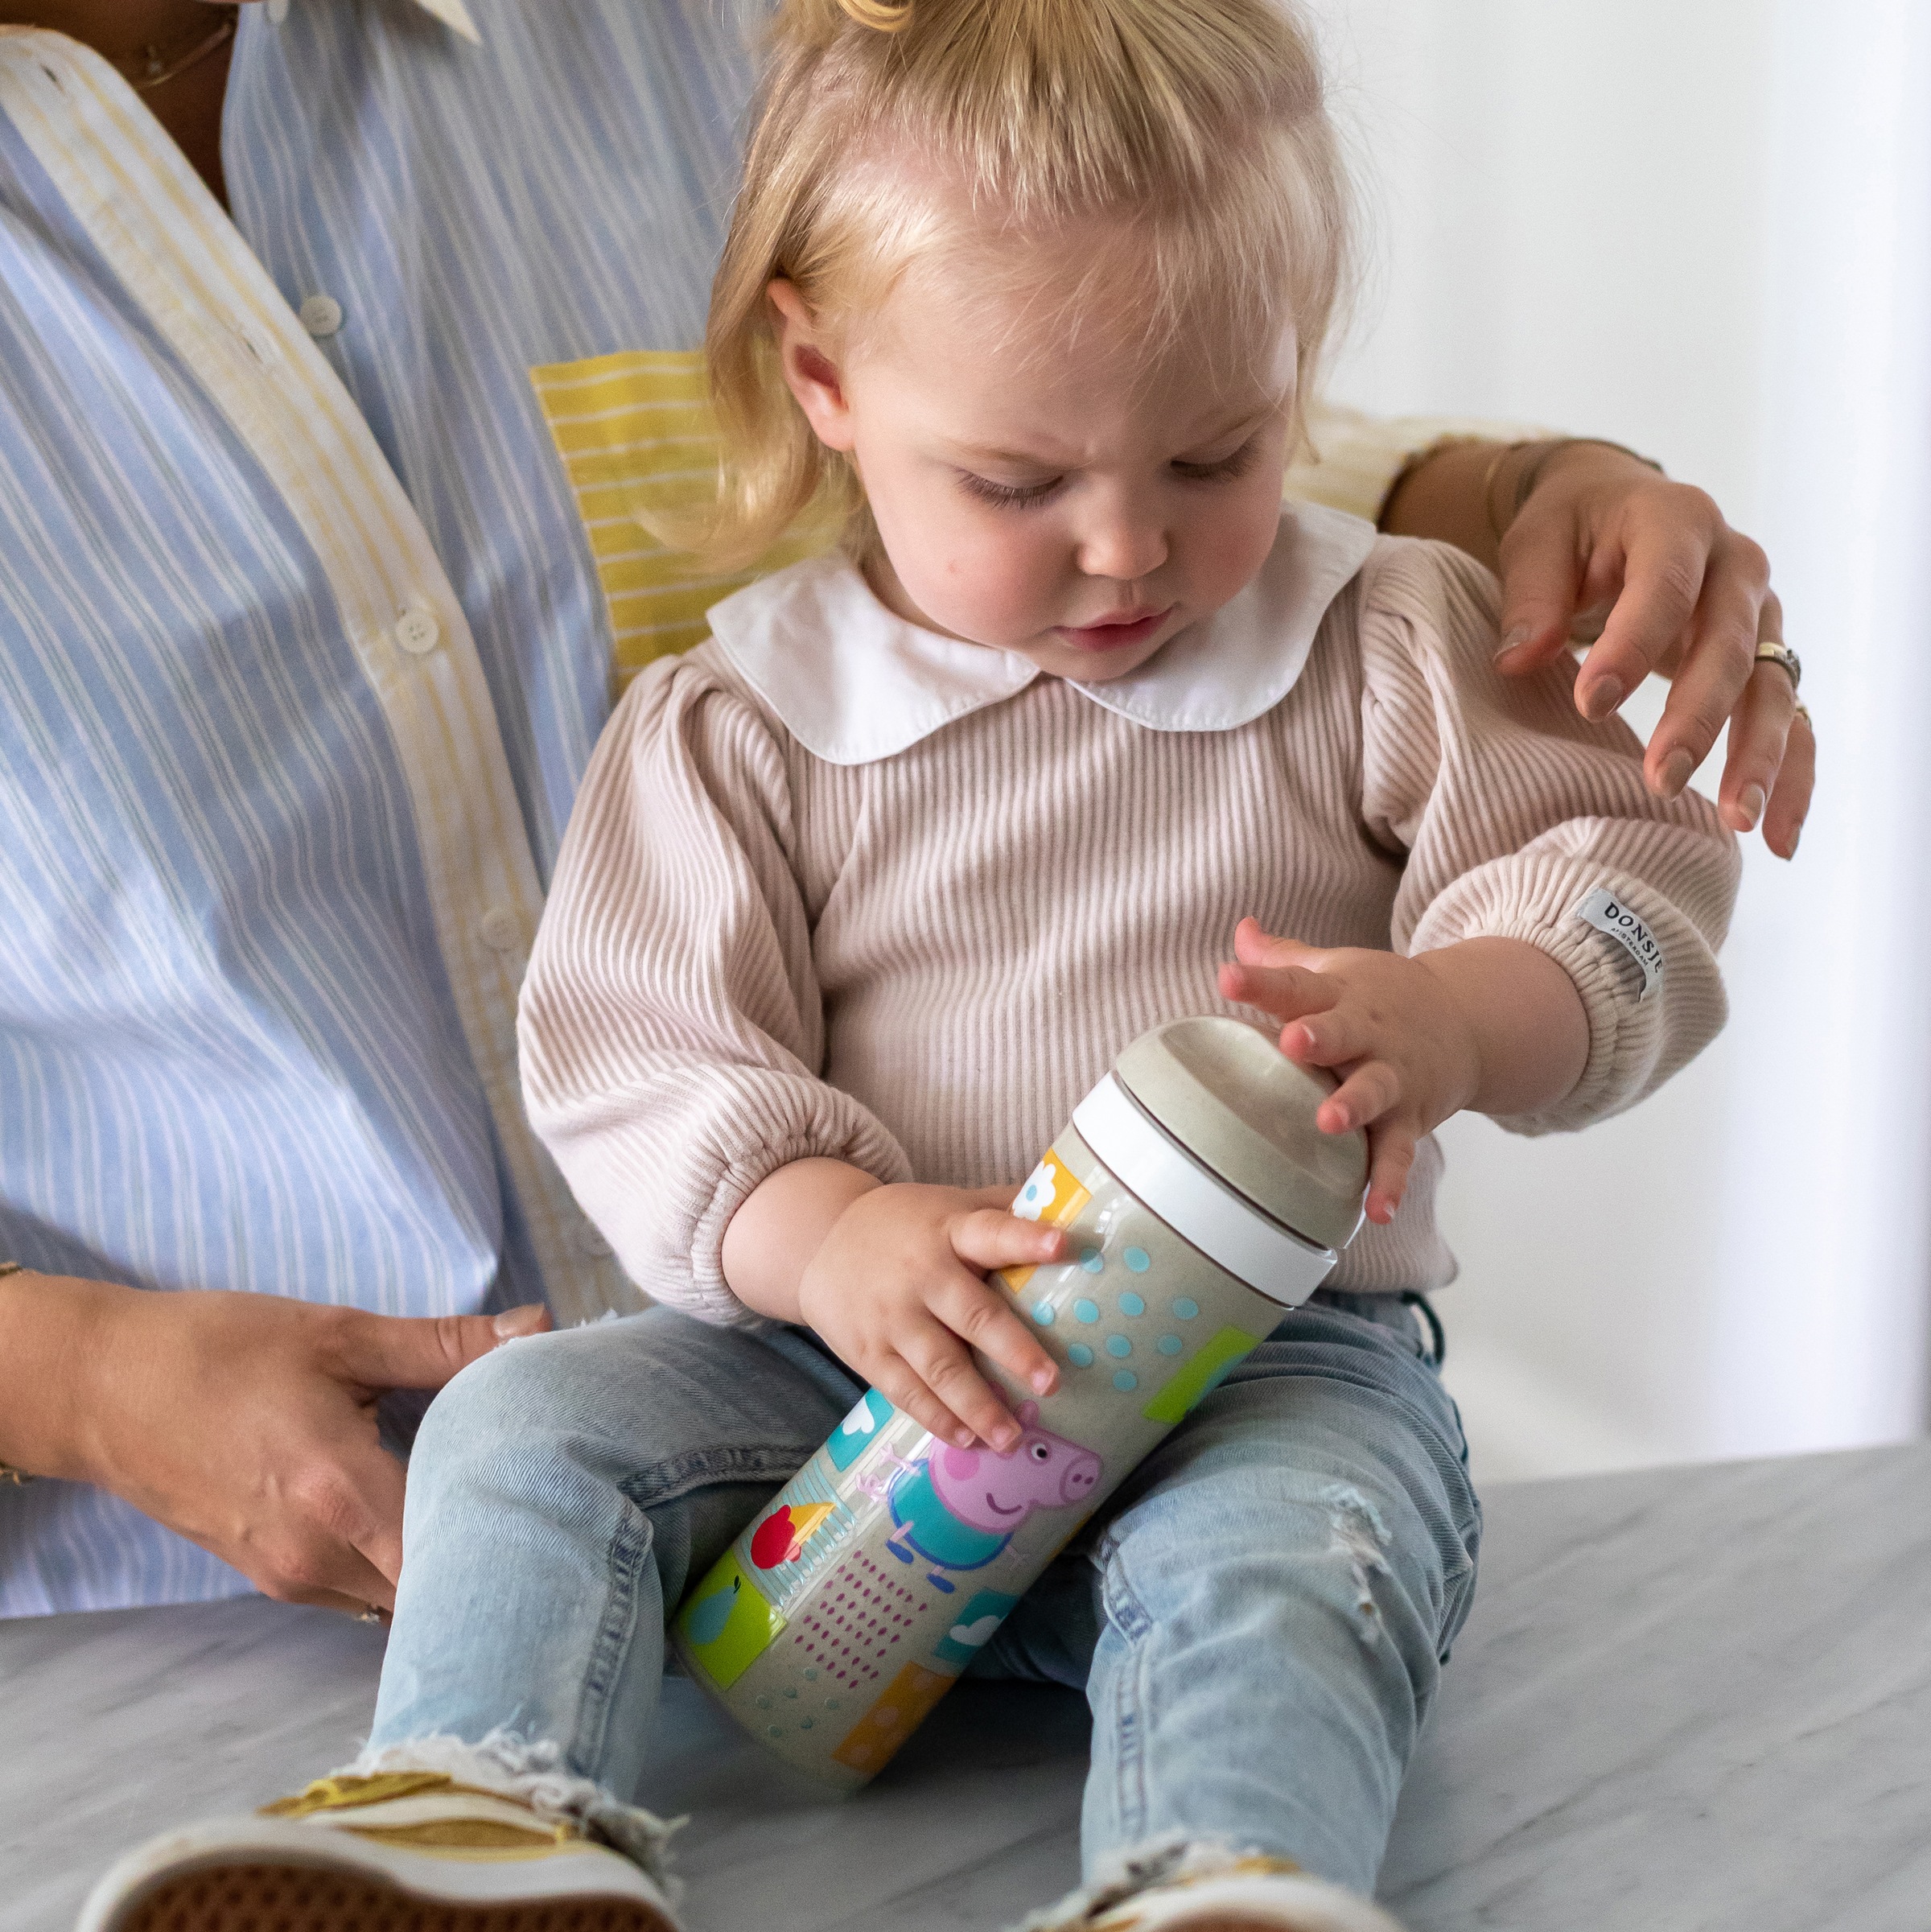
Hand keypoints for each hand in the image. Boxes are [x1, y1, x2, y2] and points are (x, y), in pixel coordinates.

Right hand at [0, 1274, 548, 1613]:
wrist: (103, 1389)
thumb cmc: (217, 1350)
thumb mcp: (339, 1335)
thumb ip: (447, 1344)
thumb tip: (540, 1329)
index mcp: (340, 1491)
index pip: (455, 1554)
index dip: (520, 1543)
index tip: (573, 1516)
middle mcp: (316, 1555)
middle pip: (435, 1593)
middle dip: (496, 1561)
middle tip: (559, 1514)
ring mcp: (291, 1577)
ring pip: (401, 1603)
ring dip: (450, 1569)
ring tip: (509, 1518)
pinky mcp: (275, 1578)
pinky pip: (364, 1595)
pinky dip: (407, 1569)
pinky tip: (439, 1523)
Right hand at [794, 1183, 1066, 1452]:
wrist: (819, 1242)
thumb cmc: (908, 1226)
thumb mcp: (950, 1204)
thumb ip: (1003, 1207)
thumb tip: (1076, 1202)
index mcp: (949, 1229)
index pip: (991, 1231)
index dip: (1025, 1238)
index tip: (1063, 1243)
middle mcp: (920, 1273)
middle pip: (970, 1314)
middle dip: (1012, 1350)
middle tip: (1051, 1383)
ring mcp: (891, 1317)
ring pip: (939, 1366)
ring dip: (978, 1405)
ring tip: (1012, 1437)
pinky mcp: (868, 1352)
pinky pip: (906, 1392)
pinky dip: (937, 1418)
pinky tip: (967, 1438)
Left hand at [1220, 919, 1588, 1224]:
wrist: (1466, 1021)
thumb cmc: (1376, 998)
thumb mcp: (1335, 968)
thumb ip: (1282, 959)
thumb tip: (1239, 928)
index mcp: (1339, 995)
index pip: (1294, 985)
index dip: (1259, 981)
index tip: (1228, 978)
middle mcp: (1367, 1035)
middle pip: (1342, 1032)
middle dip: (1320, 1037)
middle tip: (1294, 1041)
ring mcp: (1392, 1078)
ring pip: (1373, 1092)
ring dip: (1353, 1106)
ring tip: (1329, 1122)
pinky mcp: (1411, 1119)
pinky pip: (1399, 1154)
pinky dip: (1391, 1182)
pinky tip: (1377, 1211)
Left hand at [1491, 441, 1810, 856]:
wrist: (1616, 506)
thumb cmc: (1572, 527)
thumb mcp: (1538, 541)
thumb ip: (1532, 596)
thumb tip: (1517, 661)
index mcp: (1678, 521)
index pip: (1665, 587)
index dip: (1633, 646)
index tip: (1590, 705)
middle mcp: (1737, 565)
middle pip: (1729, 647)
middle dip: (1698, 717)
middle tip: (1659, 778)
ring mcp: (1761, 615)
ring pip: (1772, 689)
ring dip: (1760, 757)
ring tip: (1737, 821)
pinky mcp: (1766, 659)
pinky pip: (1792, 719)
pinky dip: (1792, 776)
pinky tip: (1777, 838)